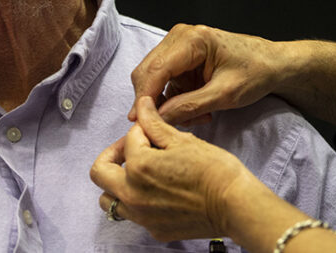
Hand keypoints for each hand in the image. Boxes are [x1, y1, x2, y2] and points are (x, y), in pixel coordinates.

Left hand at [90, 96, 257, 241]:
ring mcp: (142, 216)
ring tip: (139, 173)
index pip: (128, 139)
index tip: (153, 129)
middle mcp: (132, 194)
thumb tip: (143, 106)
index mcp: (138, 167)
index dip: (142, 129)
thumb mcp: (183, 140)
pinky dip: (136, 201)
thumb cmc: (214, 170)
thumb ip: (155, 124)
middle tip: (133, 149)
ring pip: (109, 200)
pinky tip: (157, 192)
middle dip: (114, 155)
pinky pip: (132, 215)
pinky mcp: (154, 230)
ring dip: (117, 183)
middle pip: (100, 173)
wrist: (235, 205)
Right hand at [129, 24, 283, 124]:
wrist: (272, 64)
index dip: (144, 97)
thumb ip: (189, 106)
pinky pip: (166, 83)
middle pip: (148, 72)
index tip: (139, 122)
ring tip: (198, 117)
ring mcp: (179, 46)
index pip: (156, 69)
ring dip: (169, 103)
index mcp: (192, 39)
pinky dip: (176, 100)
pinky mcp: (182, 58)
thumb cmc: (255, 72)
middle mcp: (180, 37)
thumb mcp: (225, 95)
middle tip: (172, 125)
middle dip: (156, 102)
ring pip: (154, 80)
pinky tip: (198, 110)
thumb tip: (159, 118)